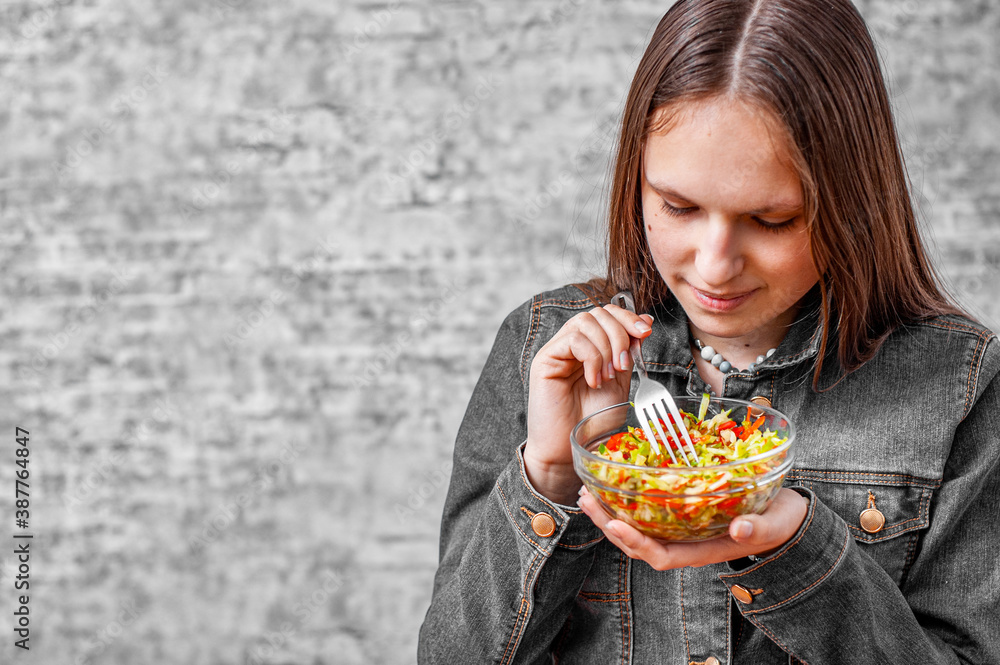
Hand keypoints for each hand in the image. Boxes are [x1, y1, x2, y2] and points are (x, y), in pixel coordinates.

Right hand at [523, 304, 654, 504]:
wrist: (570, 448)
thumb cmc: (593, 422)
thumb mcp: (622, 382)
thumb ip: (629, 352)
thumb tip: (645, 322)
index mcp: (592, 347)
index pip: (608, 314)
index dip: (628, 317)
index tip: (645, 332)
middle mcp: (573, 344)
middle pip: (598, 313)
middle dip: (620, 333)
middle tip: (624, 364)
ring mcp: (558, 350)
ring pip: (585, 322)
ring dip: (606, 348)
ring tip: (608, 376)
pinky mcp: (545, 359)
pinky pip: (573, 340)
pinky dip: (591, 358)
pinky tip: (593, 380)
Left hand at [577, 487, 808, 568]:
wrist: (786, 516)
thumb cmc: (779, 523)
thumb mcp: (773, 524)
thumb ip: (757, 528)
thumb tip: (740, 530)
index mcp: (703, 550)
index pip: (661, 556)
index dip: (636, 543)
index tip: (616, 524)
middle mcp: (686, 543)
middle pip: (639, 543)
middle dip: (609, 525)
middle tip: (587, 500)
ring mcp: (682, 530)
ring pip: (638, 529)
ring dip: (611, 513)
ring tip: (589, 493)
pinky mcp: (681, 512)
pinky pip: (647, 513)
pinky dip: (627, 501)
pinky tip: (614, 484)